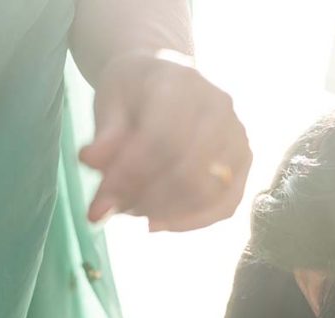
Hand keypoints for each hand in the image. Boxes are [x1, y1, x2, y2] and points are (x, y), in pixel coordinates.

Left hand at [79, 50, 252, 231]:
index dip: (130, 175)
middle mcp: (218, 108)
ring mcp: (238, 136)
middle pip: (188, 169)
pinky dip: (194, 221)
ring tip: (134, 213)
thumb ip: (104, 136)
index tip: (100, 200)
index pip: (161, 139)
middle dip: (147, 199)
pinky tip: (162, 223)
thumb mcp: (109, 102)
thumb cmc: (134, 92)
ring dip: (167, 212)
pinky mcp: (244, 162)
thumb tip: (90, 164)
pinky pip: (226, 204)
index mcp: (180, 84)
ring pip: (208, 190)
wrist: (168, 76)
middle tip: (115, 210)